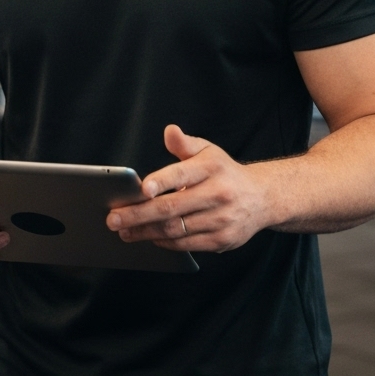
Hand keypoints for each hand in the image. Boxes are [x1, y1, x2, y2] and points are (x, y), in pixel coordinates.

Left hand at [106, 125, 273, 252]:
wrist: (262, 198)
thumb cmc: (224, 172)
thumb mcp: (208, 151)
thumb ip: (184, 143)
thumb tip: (169, 131)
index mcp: (212, 168)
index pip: (182, 174)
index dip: (161, 181)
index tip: (141, 189)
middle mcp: (218, 194)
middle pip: (171, 207)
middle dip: (138, 214)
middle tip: (113, 218)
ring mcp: (221, 219)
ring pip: (176, 229)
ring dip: (145, 232)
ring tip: (124, 231)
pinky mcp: (222, 240)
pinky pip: (187, 244)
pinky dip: (165, 242)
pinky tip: (148, 238)